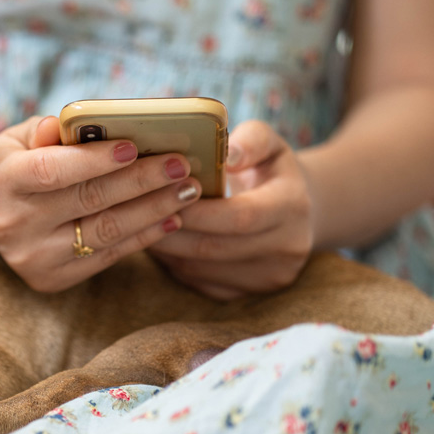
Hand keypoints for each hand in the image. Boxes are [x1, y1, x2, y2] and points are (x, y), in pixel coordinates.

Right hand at [0, 116, 201, 292]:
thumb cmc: (18, 166)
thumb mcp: (19, 140)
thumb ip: (47, 130)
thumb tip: (71, 123)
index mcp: (3, 182)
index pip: (52, 170)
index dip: (94, 160)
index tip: (135, 146)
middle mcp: (14, 224)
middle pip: (88, 200)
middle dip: (141, 180)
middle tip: (181, 165)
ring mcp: (34, 257)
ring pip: (105, 231)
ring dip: (153, 209)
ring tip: (187, 191)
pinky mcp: (53, 279)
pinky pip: (108, 256)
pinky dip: (144, 236)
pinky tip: (171, 217)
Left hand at [147, 120, 313, 299]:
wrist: (296, 211)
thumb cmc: (269, 169)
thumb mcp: (267, 143)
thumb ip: (250, 140)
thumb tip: (226, 154)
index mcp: (292, 207)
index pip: (240, 217)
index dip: (199, 212)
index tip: (165, 196)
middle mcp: (287, 248)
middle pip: (215, 247)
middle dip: (172, 231)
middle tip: (137, 214)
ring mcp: (269, 277)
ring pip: (201, 269)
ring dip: (166, 250)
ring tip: (139, 227)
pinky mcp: (248, 293)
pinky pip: (200, 282)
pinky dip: (173, 264)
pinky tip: (158, 244)